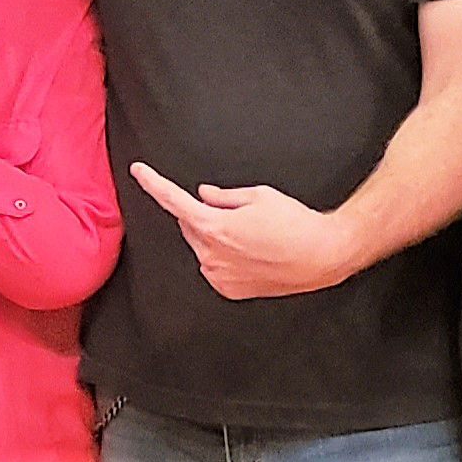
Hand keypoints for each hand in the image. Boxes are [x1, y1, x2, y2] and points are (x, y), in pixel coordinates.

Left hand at [130, 162, 353, 298]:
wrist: (324, 255)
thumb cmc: (294, 222)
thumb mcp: (257, 196)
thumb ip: (223, 196)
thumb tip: (203, 195)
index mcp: (215, 228)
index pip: (174, 201)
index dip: (153, 183)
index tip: (138, 170)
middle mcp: (212, 256)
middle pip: (190, 225)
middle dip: (202, 214)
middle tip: (236, 212)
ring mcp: (220, 276)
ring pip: (202, 246)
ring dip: (213, 235)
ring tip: (251, 234)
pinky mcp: (230, 290)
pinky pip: (214, 265)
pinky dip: (222, 255)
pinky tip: (250, 252)